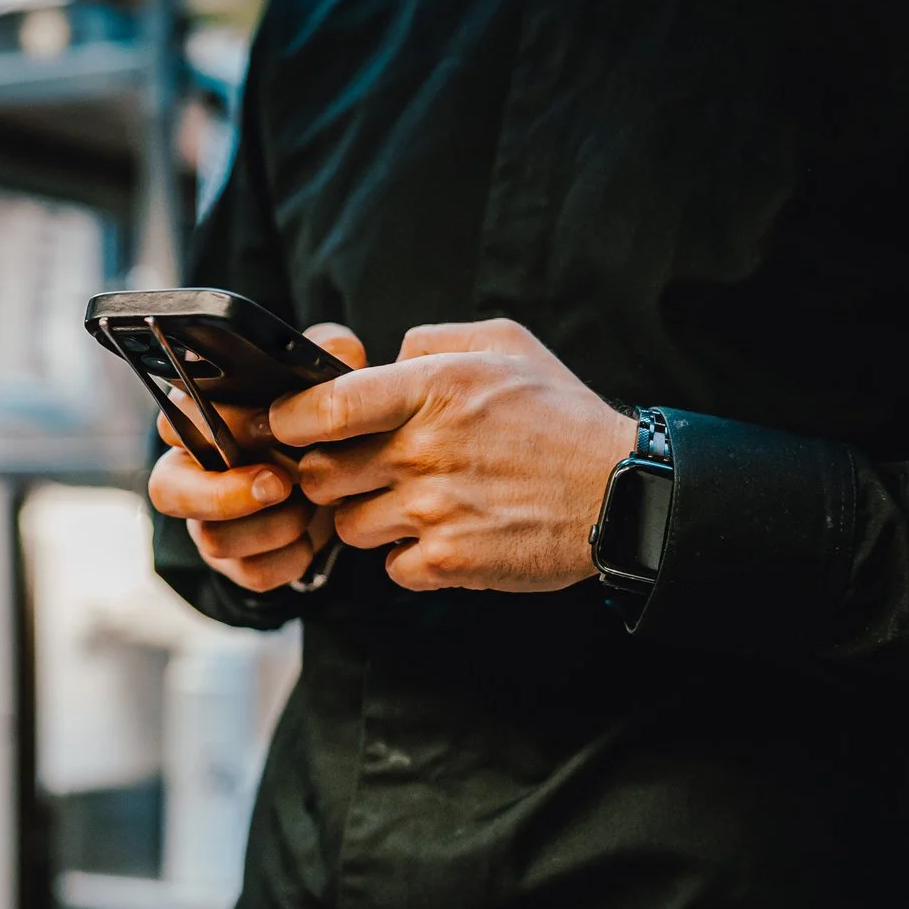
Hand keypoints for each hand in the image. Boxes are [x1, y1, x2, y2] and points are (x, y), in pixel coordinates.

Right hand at [146, 323, 366, 592]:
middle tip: (280, 484)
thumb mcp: (329, 377)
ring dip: (270, 526)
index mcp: (200, 420)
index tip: (263, 425)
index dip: (211, 428)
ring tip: (310, 507)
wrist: (343, 480)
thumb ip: (331, 354)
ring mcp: (208, 522)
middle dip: (224, 494)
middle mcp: (191, 473)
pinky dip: (288, 559)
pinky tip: (312, 538)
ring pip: (213, 539)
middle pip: (168, 491)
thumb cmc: (319, 420)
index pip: (174, 422)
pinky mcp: (236, 562)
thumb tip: (338, 350)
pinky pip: (250, 573)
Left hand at [270, 318, 635, 591]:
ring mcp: (433, 511)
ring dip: (369, 518)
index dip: (290, 420)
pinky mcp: (447, 562)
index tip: (287, 425)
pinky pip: (389, 567)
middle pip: (321, 474)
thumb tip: (382, 357)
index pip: (325, 407)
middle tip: (361, 471)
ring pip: (348, 525)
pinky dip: (407, 559)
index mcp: (433, 390)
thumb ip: (432, 342)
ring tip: (416, 503)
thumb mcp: (506, 345)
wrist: (622, 494)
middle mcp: (425, 450)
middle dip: (330, 474)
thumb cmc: (562, 417)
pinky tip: (444, 536)